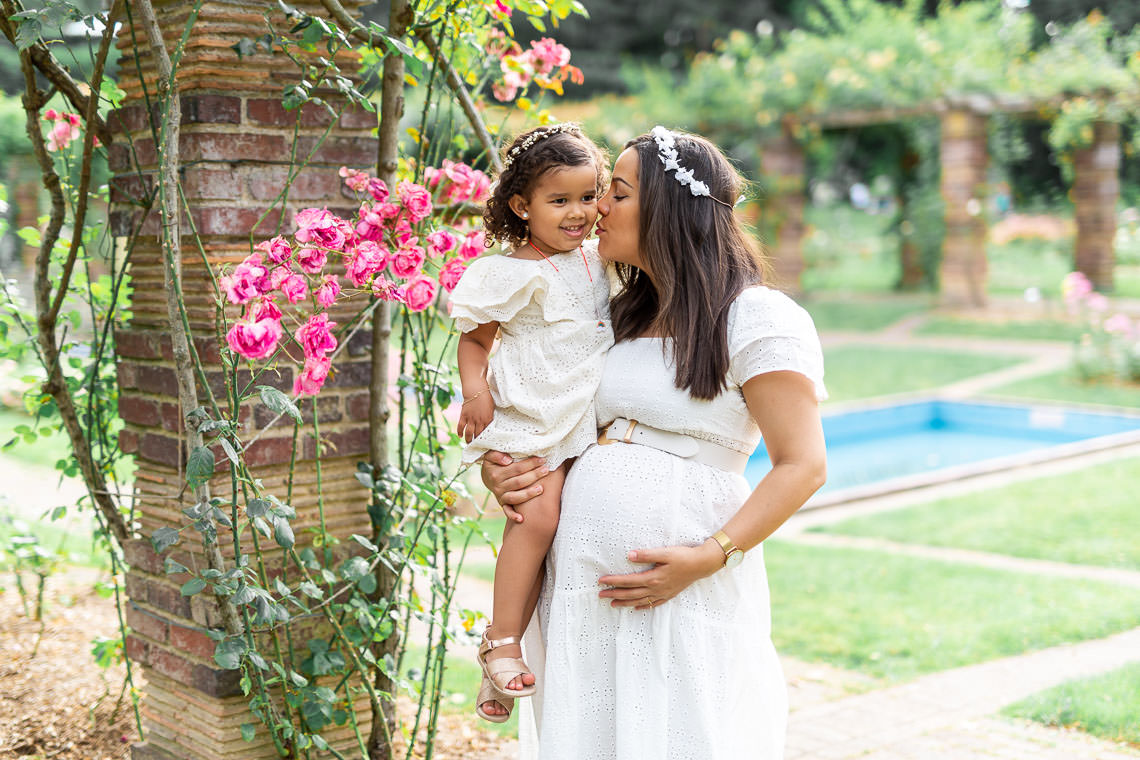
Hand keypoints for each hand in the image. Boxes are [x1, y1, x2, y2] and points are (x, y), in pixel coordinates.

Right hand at [457, 392, 493, 443]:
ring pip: (469, 432)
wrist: (476, 390)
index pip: (486, 432)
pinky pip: (461, 426)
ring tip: (468, 443)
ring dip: (468, 439)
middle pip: (477, 435)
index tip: (485, 444)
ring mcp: (471, 418)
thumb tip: (490, 423)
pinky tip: (460, 436)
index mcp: (488, 419)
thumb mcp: (491, 408)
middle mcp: (479, 421)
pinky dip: (460, 431)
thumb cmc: (486, 398)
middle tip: (476, 446)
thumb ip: (490, 417)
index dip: (485, 439)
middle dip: (477, 441)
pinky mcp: (464, 415)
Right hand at [480, 451, 548, 521]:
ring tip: (541, 489)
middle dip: (534, 476)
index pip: (516, 469)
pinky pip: (507, 511)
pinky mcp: (502, 503)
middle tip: (546, 470)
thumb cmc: (494, 462)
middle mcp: (498, 486)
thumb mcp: (490, 455)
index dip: (529, 464)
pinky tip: (521, 519)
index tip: (541, 459)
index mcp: (496, 474)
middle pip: (519, 482)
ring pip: (515, 497)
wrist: (487, 476)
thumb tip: (508, 460)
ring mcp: (500, 496)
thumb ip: (496, 454)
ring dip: (528, 494)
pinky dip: (513, 515)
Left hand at [598, 540, 724, 609]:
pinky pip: (653, 604)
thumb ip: (647, 555)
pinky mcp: (669, 594)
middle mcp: (656, 588)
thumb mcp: (665, 552)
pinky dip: (643, 606)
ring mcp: (663, 593)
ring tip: (613, 604)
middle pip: (631, 593)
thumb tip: (630, 556)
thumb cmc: (683, 556)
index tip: (601, 581)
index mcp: (653, 578)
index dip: (614, 581)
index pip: (628, 581)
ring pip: (640, 601)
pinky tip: (637, 608)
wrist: (702, 565)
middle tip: (601, 595)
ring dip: (625, 603)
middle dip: (615, 594)